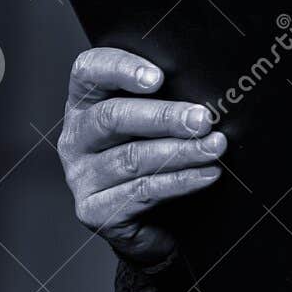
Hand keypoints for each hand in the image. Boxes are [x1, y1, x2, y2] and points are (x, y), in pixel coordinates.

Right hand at [58, 48, 225, 267]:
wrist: (159, 222)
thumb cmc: (162, 160)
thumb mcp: (161, 124)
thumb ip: (170, 99)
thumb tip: (210, 88)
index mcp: (87, 104)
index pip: (89, 71)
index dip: (120, 69)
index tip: (158, 77)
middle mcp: (77, 137)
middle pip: (112, 117)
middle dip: (163, 117)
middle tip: (202, 119)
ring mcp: (81, 176)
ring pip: (132, 157)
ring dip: (181, 151)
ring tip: (215, 147)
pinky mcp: (94, 211)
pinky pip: (141, 191)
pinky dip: (180, 181)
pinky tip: (207, 174)